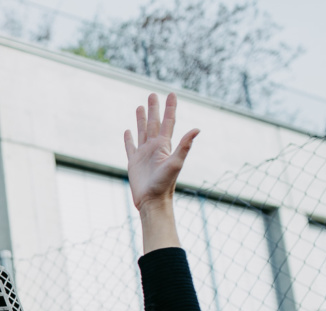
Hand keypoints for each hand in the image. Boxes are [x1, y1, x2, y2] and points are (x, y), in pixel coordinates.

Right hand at [124, 93, 198, 211]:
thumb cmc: (165, 184)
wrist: (152, 200)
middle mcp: (154, 147)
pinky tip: (128, 131)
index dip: (170, 108)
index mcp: (164, 145)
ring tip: (139, 107)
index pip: (168, 122)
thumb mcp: (176, 163)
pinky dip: (129, 138)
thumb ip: (185, 145)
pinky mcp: (133, 162)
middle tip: (152, 94)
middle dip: (154, 108)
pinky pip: (130, 147)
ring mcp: (143, 154)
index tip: (171, 94)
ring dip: (141, 119)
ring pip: (142, 131)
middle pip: (154, 123)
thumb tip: (197, 129)